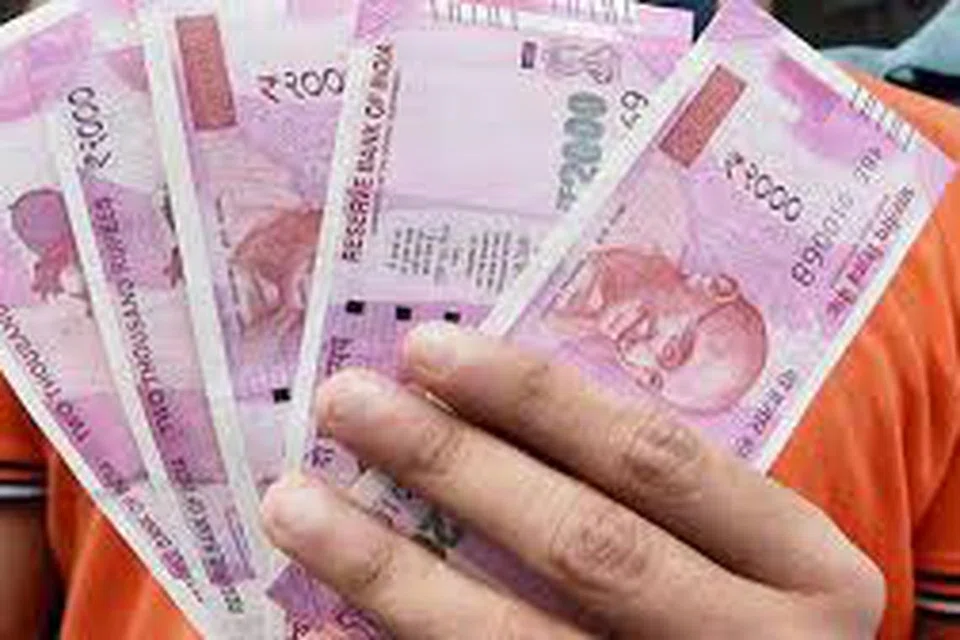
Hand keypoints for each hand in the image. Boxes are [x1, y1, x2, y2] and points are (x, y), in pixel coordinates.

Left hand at [263, 323, 883, 638]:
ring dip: (390, 571)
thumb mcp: (742, 551)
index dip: (535, 398)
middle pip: (582, 545)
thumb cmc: (749, 617)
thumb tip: (471, 405)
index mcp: (801, 566)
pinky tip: (317, 624)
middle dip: (452, 466)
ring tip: (298, 505)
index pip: (654, 460)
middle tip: (346, 403)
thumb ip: (648, 491)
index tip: (427, 347)